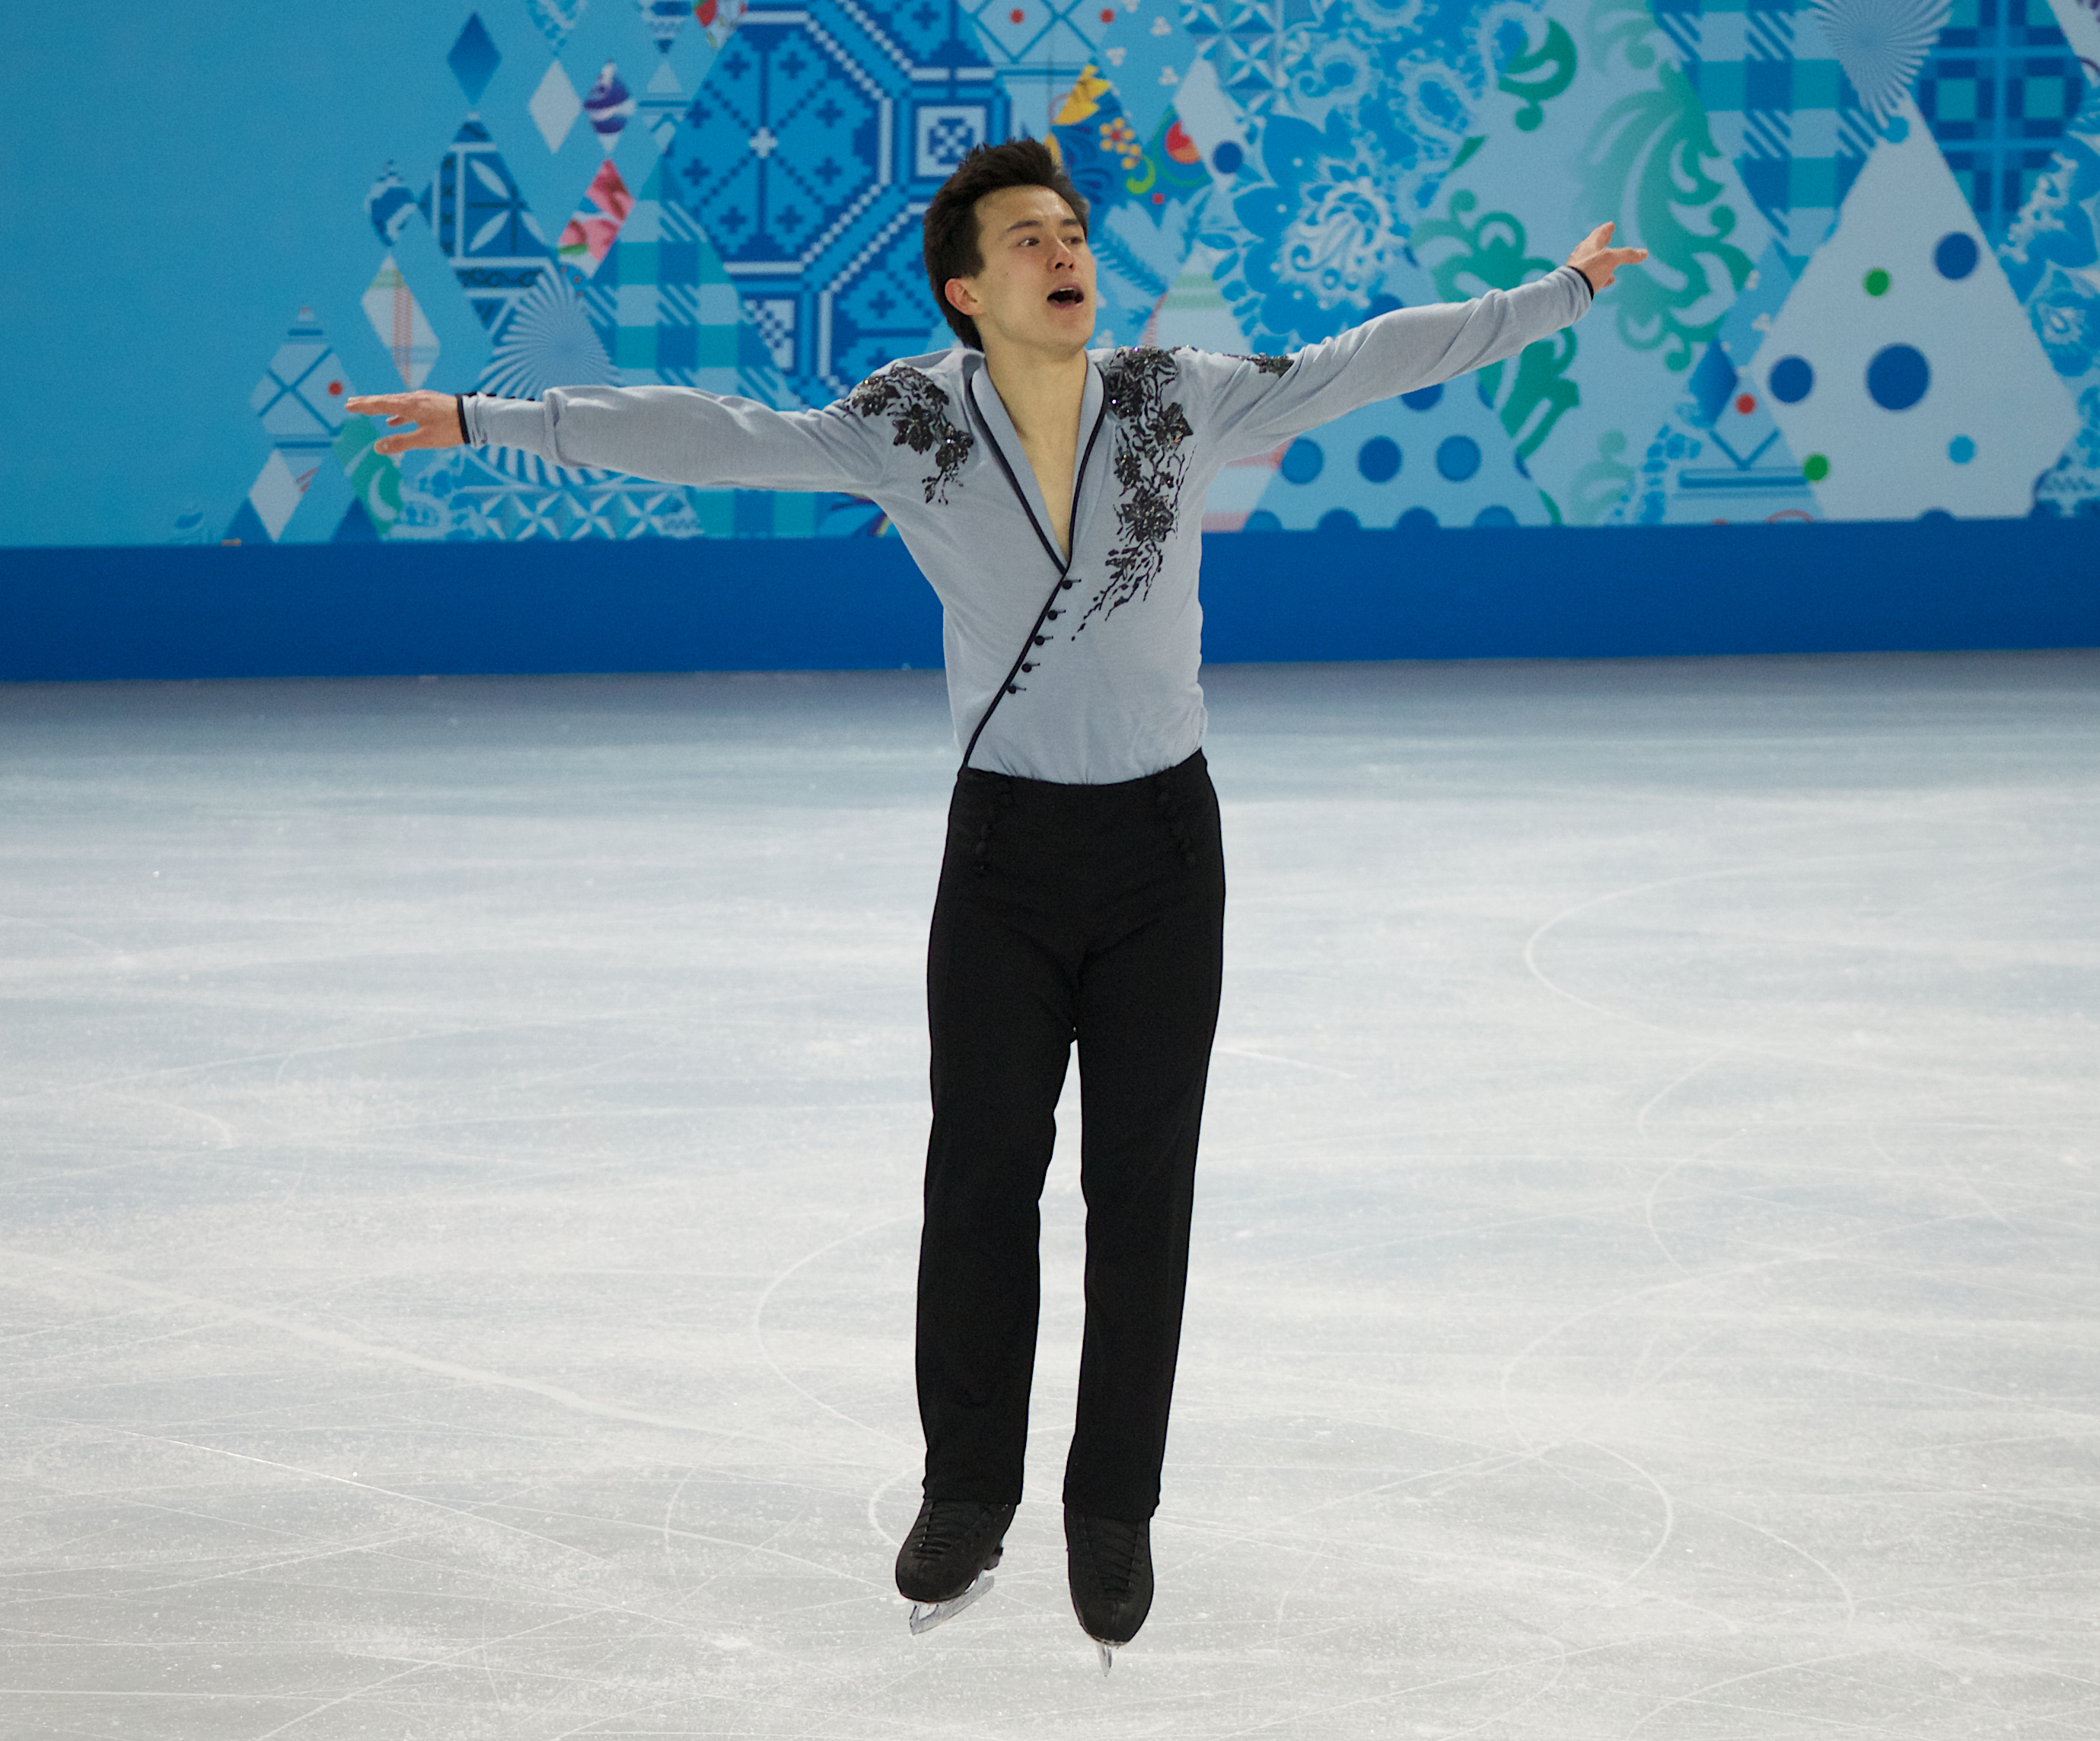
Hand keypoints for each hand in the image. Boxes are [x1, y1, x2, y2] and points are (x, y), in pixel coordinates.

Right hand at [344, 390, 465, 455]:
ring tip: (369, 410)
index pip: (380, 405)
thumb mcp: (424, 439)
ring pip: (396, 403)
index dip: (363, 406)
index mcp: (408, 406)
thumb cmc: (450, 429)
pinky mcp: (430, 403)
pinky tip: (394, 421)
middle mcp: (413, 399)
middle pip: (385, 400)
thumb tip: (377, 448)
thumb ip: (400, 443)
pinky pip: (408, 407)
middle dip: (367, 402)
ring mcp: (422, 400)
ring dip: (381, 407)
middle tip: (351, 402)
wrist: (474, 417)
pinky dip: (397, 413)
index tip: (348, 406)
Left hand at [1566, 222, 1647, 292]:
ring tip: (1609, 260)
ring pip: (1592, 261)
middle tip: (1608, 237)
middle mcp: (1582, 255)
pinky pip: (1591, 276)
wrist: (1570, 292)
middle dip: (1602, 241)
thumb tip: (1644, 253)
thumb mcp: (1611, 259)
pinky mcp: (1579, 283)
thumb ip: (1627, 255)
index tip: (1610, 225)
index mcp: (1589, 245)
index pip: (1599, 233)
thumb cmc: (1588, 271)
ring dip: (1602, 259)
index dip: (1606, 229)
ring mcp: (1579, 269)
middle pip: (1594, 246)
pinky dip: (1601, 275)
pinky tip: (1607, 279)